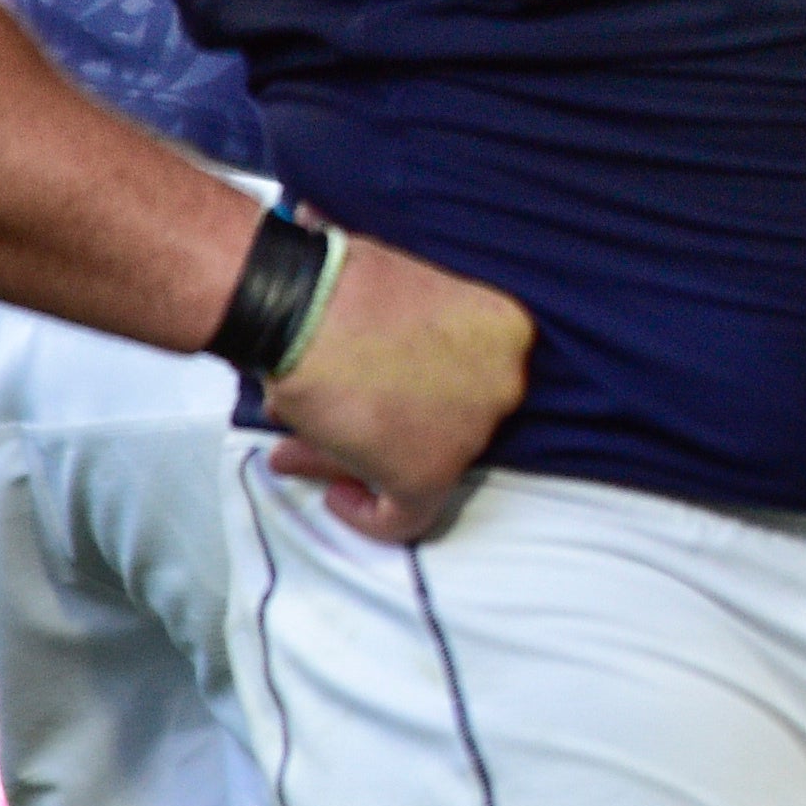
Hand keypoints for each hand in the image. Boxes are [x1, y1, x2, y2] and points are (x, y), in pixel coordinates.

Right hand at [261, 235, 532, 541]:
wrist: (300, 305)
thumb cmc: (334, 289)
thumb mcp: (398, 304)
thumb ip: (407, 350)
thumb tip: (374, 390)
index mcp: (505, 332)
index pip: (471, 381)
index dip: (422, 395)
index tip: (388, 400)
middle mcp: (504, 382)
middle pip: (446, 422)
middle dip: (387, 429)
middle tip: (343, 429)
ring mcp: (471, 431)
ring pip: (419, 464)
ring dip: (362, 462)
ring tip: (308, 452)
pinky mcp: (429, 474)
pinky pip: (405, 516)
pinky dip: (368, 514)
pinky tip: (340, 497)